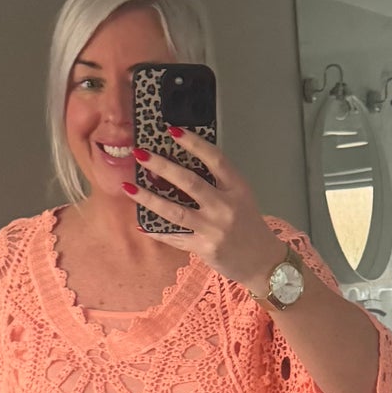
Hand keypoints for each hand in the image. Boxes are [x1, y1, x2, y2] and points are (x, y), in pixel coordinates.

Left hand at [124, 130, 280, 293]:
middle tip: (140, 153)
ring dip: (148, 198)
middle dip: (162, 166)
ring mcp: (213, 228)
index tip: (172, 130)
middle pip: (190, 182)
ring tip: (128, 187)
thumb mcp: (241, 197)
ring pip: (175, 211)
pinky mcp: (203, 247)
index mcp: (237, 188)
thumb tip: (181, 164)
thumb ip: (218, 182)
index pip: (215, 159)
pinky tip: (140, 223)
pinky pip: (174, 237)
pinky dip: (156, 230)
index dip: (194, 144)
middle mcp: (226, 206)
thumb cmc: (249, 224)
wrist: (263, 262)